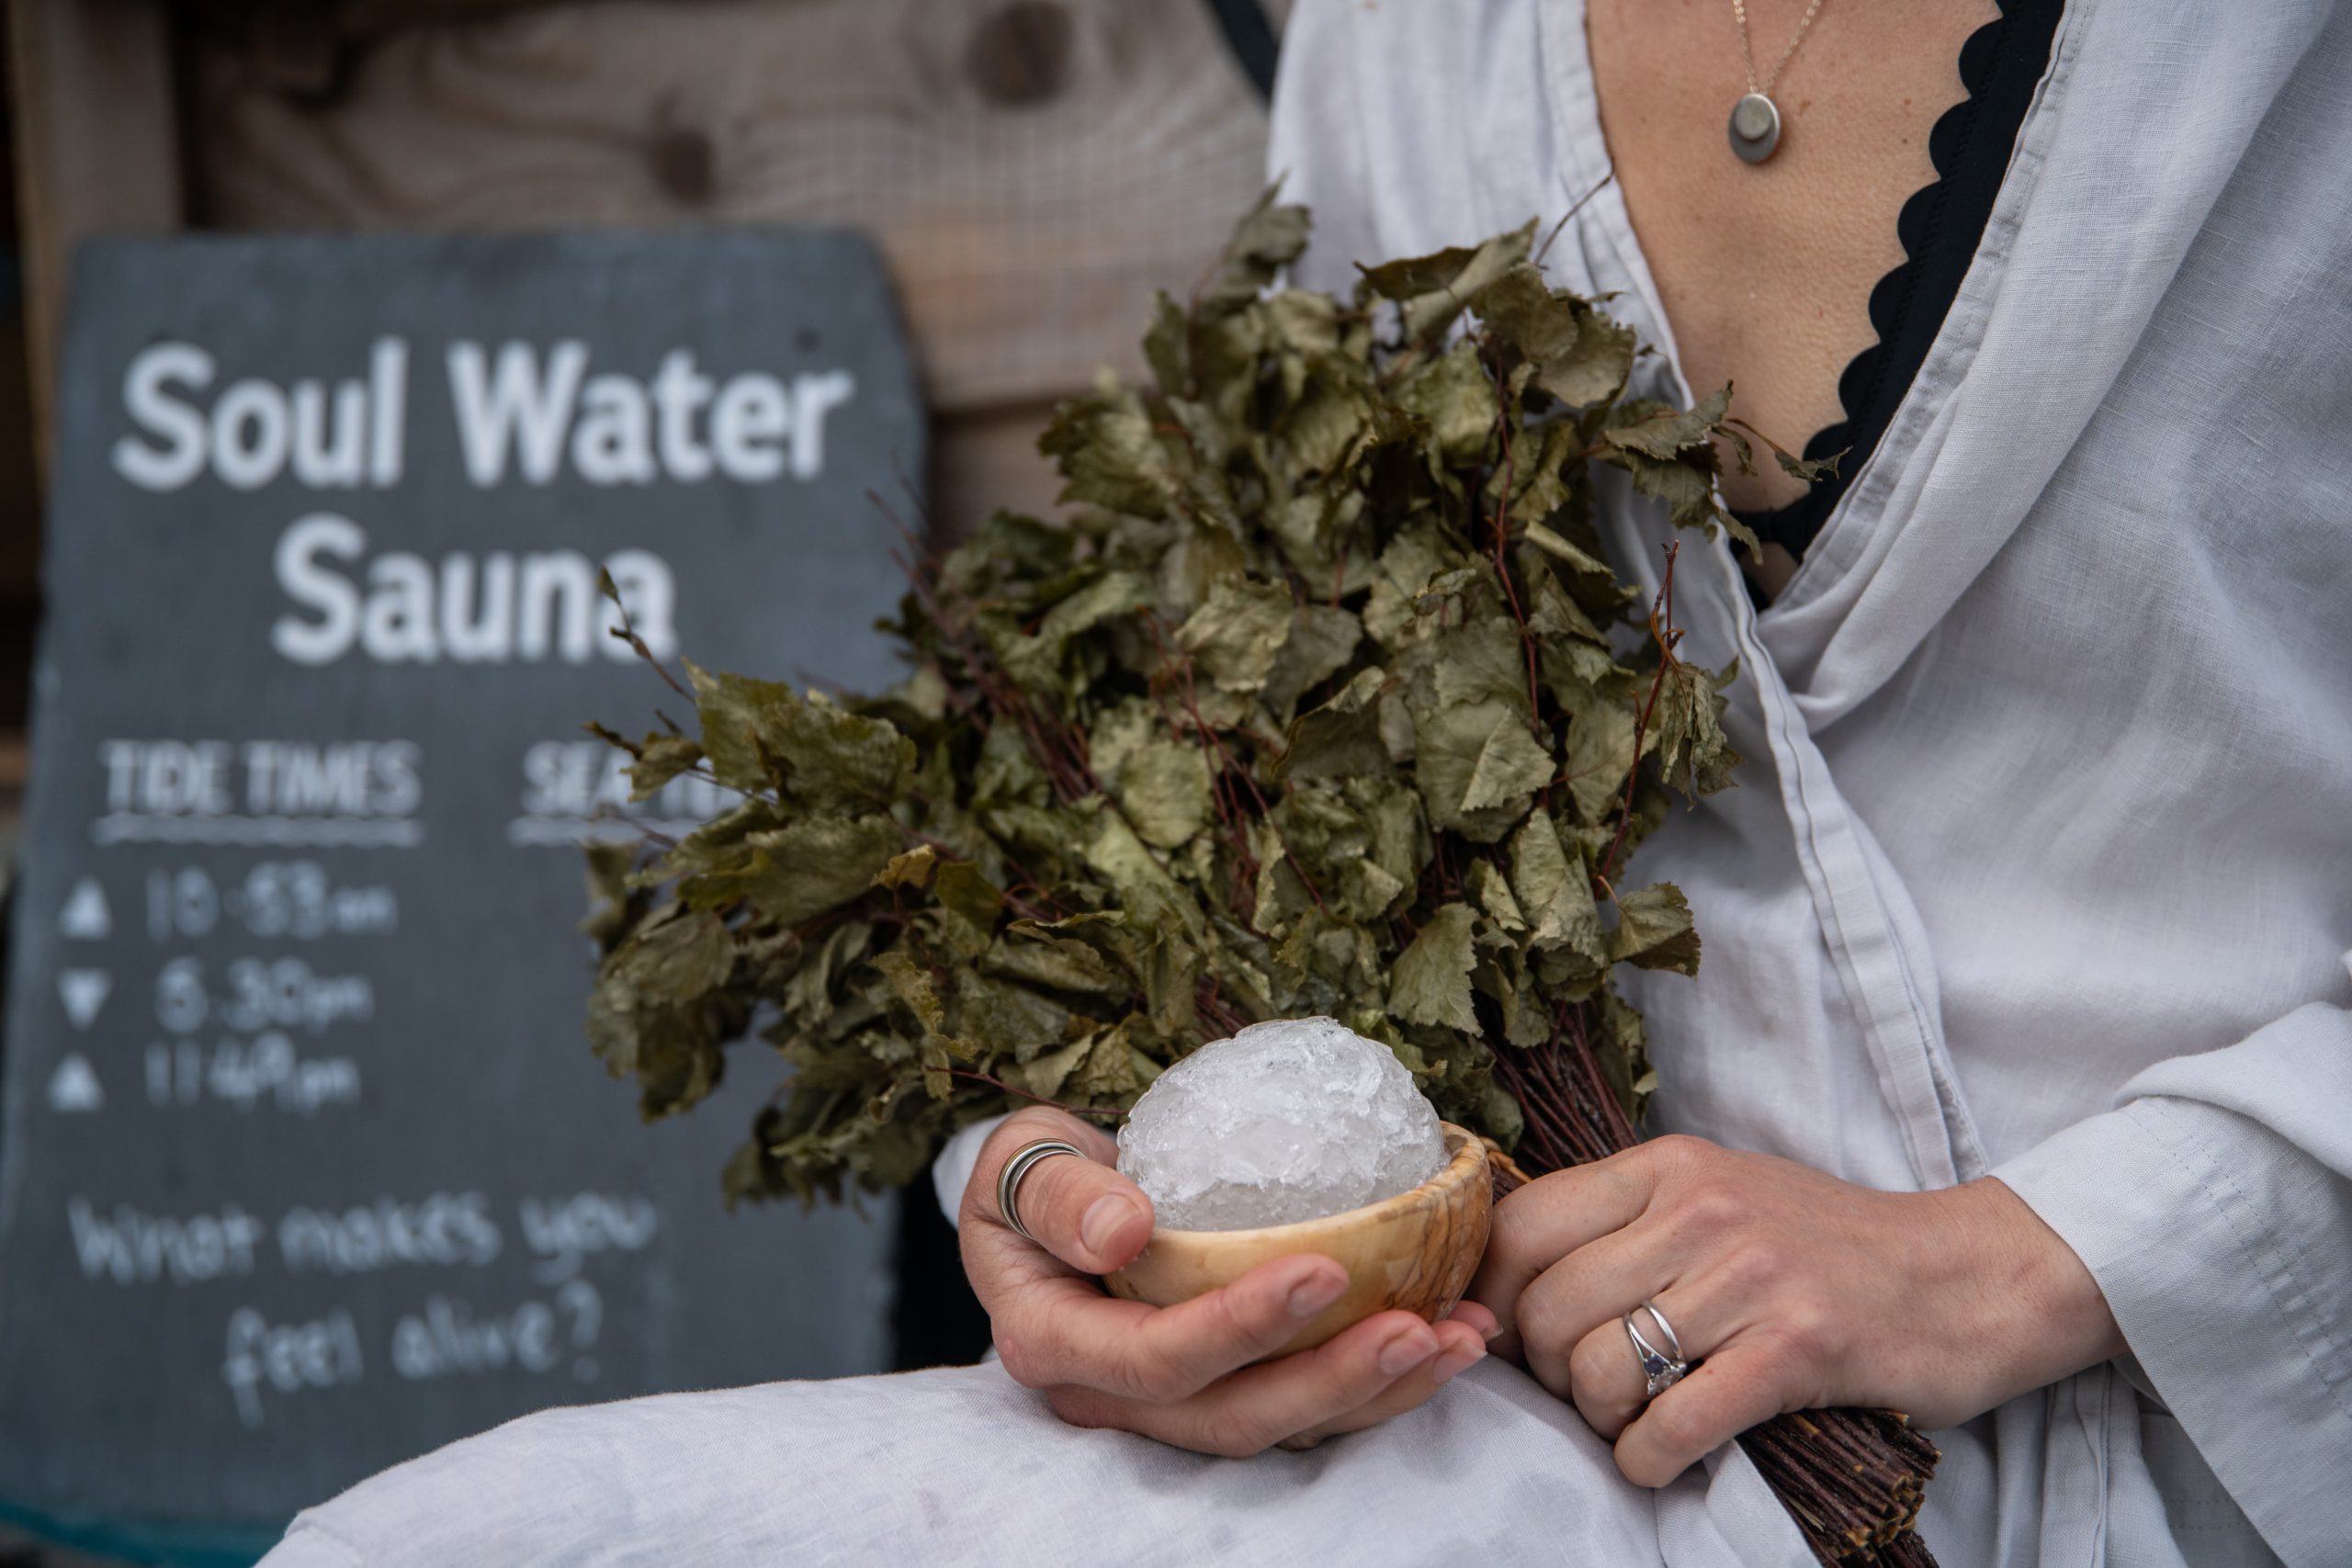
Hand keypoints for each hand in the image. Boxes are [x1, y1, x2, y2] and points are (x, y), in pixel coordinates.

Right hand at [960, 1107, 1494, 1455]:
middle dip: (1331, 1380)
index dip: (1239, 1327)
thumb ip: (1054, 1191)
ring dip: (1378, 1391)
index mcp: (1055, 1344)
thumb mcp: (1016, 1160)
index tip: (1323, 1268)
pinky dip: (1385, 1375)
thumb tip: (1124, 1228)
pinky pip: (1307, 1398)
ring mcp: (1176, 1403)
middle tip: (1418, 1328)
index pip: (1155, 1356)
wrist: (1051, 1200)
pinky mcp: (1228, 1387)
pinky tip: (1452, 1327)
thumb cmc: (1034, 1173)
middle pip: (1231, 1417)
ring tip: (1460, 1337)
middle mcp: (1115, 1396)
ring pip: (1282, 1424)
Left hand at [1470, 1134, 2122, 1486]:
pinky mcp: (1798, 1349)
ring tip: (1636, 1423)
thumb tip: (1512, 1283)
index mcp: (1666, 1168)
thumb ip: (1623, 1223)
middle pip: (1547, 1309)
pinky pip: (1675, 1423)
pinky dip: (1650, 1460)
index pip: (1521, 1227)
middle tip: (1589, 1396)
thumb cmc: (1826, 1247)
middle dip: (1548, 1373)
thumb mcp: (1716, 1198)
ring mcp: (1750, 1277)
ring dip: (1602, 1421)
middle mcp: (1699, 1210)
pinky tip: (1665, 1459)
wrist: (1969, 1275)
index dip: (1492, 1297)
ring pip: (1599, 1369)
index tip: (1507, 1338)